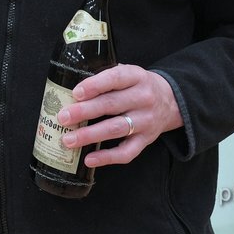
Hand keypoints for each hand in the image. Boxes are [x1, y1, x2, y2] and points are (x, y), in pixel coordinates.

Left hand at [57, 64, 182, 167]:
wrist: (171, 101)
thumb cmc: (138, 86)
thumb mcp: (129, 74)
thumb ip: (107, 78)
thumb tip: (71, 90)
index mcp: (137, 77)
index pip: (116, 78)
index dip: (95, 85)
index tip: (76, 93)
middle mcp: (144, 98)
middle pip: (111, 105)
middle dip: (84, 112)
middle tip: (63, 117)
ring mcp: (146, 121)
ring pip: (116, 129)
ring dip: (90, 135)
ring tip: (68, 139)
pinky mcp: (146, 140)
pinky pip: (127, 152)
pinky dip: (107, 157)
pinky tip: (89, 159)